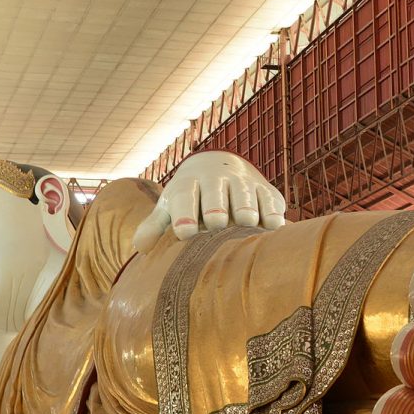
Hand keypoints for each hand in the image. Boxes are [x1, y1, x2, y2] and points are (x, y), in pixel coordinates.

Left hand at [132, 151, 285, 251]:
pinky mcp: (267, 191)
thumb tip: (140, 247)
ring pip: (245, 194)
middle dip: (216, 206)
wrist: (221, 166)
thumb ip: (155, 226)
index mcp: (189, 184)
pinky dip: (273, 212)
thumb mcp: (171, 206)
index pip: (185, 196)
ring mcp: (243, 183)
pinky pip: (271, 201)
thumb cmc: (191, 196)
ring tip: (247, 222)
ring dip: (246, 207)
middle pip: (216, 192)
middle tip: (216, 222)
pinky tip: (273, 226)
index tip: (185, 232)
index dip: (184, 213)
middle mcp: (216, 179)